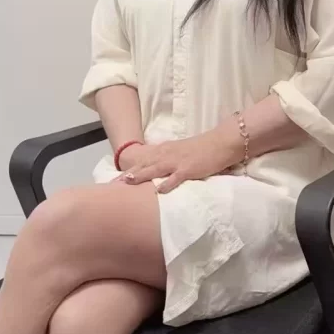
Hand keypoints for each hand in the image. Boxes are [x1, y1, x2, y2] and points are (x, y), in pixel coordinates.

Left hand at [121, 127, 242, 193]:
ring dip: (141, 175)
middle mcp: (168, 154)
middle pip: (144, 165)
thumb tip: (156, 173)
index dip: (129, 170)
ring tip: (127, 183)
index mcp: (165, 151)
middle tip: (113, 184)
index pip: (143, 160)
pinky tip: (158, 190)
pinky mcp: (189, 169)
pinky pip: (175, 177)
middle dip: (128, 175)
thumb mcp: (181, 152)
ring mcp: (177, 162)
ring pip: (155, 169)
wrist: (221, 143)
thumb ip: (167, 160)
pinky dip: (166, 184)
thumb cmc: (202, 149)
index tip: (114, 180)